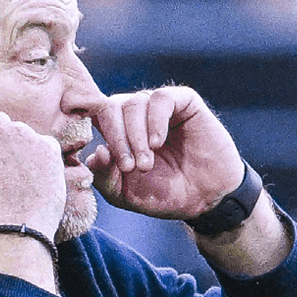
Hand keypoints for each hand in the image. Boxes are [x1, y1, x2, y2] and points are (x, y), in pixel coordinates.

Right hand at [0, 43, 66, 240]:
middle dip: (1, 146)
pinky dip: (43, 168)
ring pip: (24, 140)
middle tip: (0, 180)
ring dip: (23, 158)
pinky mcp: (47, 146)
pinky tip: (36, 189)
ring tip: (19, 190)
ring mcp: (22, 134)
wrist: (8, 236)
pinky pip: (45, 152)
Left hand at [89, 86, 288, 275]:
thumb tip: (95, 151)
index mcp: (115, 131)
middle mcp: (133, 115)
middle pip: (109, 108)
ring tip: (146, 164)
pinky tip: (158, 144)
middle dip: (116, 139)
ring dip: (136, 136)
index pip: (91, 119)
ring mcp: (157, 106)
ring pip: (133, 104)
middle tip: (130, 167)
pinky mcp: (183, 101)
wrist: (204, 198)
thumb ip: (103, 176)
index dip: (92, 138)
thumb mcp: (124, 193)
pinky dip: (155, 121)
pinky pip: (160, 99)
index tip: (107, 165)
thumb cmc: (163, 194)